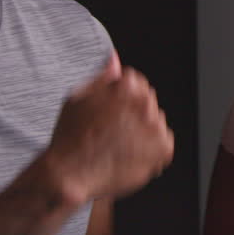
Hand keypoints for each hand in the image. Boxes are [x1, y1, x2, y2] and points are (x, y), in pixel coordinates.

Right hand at [43, 51, 174, 204]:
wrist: (70, 173)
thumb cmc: (70, 136)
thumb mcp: (78, 97)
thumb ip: (103, 77)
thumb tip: (115, 60)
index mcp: (126, 85)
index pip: (136, 83)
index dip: (121, 99)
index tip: (111, 112)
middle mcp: (145, 102)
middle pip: (148, 102)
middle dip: (133, 114)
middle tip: (112, 131)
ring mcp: (156, 126)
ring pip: (155, 123)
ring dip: (143, 132)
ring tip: (118, 145)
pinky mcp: (163, 148)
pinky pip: (163, 144)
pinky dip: (150, 151)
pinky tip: (129, 156)